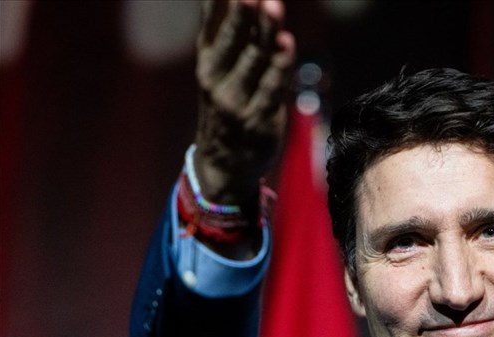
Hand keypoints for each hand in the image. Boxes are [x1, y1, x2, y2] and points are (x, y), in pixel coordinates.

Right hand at [194, 0, 295, 205]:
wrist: (224, 163)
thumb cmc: (227, 103)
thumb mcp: (218, 68)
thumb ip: (225, 31)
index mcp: (206, 59)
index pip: (213, 23)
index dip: (222, 2)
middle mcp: (216, 78)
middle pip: (232, 38)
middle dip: (242, 10)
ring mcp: (235, 100)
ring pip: (254, 59)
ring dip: (266, 31)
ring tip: (273, 4)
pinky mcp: (258, 119)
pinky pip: (271, 88)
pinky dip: (279, 66)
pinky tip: (287, 44)